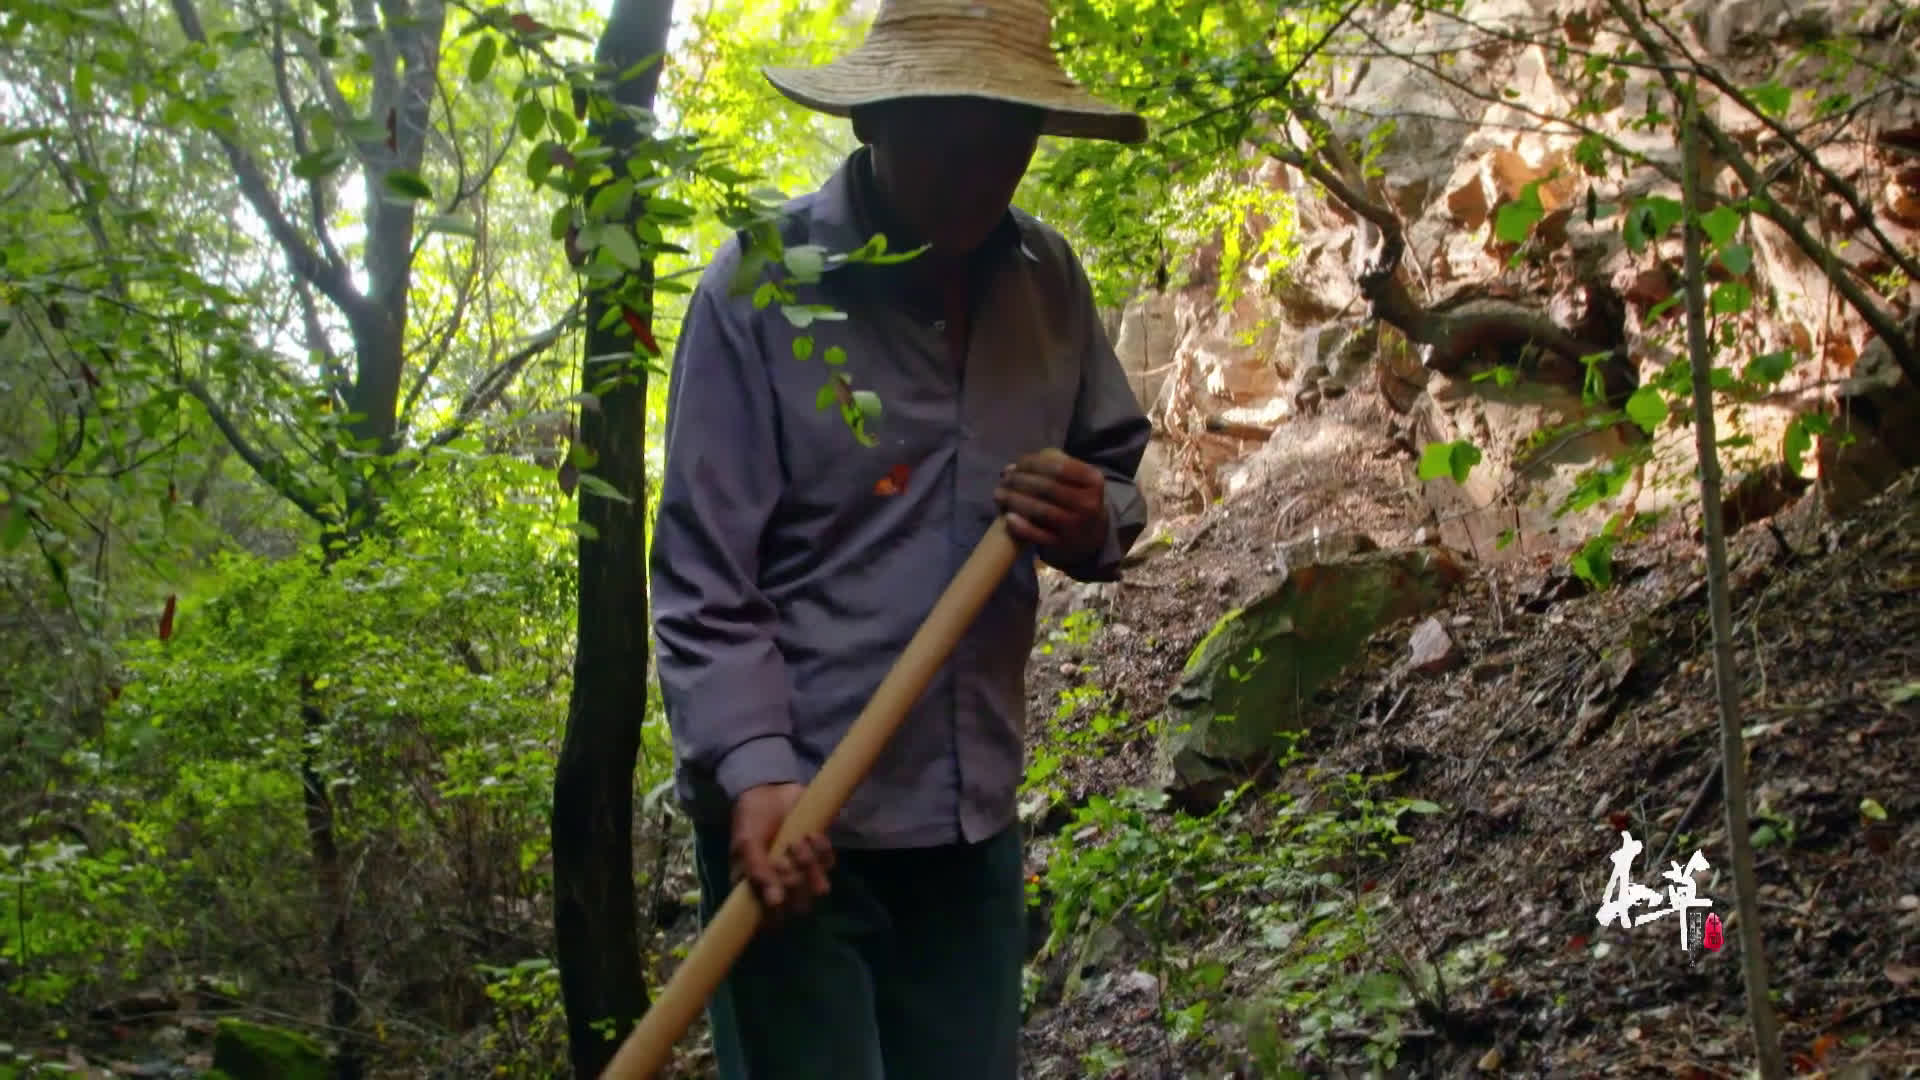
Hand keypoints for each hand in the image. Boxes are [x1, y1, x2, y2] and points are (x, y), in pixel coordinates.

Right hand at [729, 782, 833, 923]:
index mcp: (758, 889)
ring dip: (808, 863)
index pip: (772, 919)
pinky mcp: (819, 854)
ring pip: (817, 886)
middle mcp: (782, 886)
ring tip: (796, 841)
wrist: (770, 789)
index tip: (776, 889)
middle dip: (794, 880)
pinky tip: (810, 834)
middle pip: (799, 904)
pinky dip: (821, 849)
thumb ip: (757, 872)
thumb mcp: (746, 844)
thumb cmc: (751, 819)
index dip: (778, 909)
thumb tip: (774, 903)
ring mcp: (803, 871)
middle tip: (783, 857)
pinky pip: (830, 863)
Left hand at [994, 449, 1107, 563]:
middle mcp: (1088, 503)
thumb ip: (1048, 464)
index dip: (1033, 463)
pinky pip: (1038, 535)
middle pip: (1048, 488)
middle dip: (1020, 481)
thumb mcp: (1077, 476)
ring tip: (999, 494)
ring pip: (1042, 511)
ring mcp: (1076, 526)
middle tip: (1004, 479)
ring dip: (1015, 500)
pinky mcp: (1063, 544)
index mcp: (1094, 480)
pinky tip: (1008, 517)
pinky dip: (1021, 526)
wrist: (1093, 532)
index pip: (1059, 467)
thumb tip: (1012, 467)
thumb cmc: (1078, 495)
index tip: (1018, 463)